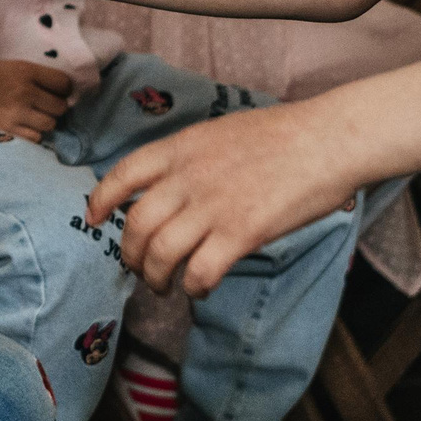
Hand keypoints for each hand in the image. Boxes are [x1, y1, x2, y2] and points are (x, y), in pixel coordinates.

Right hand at [0, 55, 74, 142]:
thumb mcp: (11, 67)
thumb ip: (35, 78)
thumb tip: (61, 93)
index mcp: (27, 71)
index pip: (64, 84)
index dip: (63, 90)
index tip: (55, 93)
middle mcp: (25, 91)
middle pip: (61, 107)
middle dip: (55, 108)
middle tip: (43, 108)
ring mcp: (16, 111)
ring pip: (51, 124)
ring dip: (45, 123)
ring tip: (33, 118)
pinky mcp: (7, 128)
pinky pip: (36, 138)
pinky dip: (33, 135)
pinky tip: (23, 128)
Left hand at [84, 100, 357, 295]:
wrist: (327, 139)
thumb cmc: (283, 135)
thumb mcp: (221, 132)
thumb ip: (193, 157)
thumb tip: (175, 185)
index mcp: (181, 147)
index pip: (123, 174)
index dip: (101, 200)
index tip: (93, 218)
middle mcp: (188, 177)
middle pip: (135, 224)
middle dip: (129, 254)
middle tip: (137, 268)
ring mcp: (212, 206)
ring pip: (160, 253)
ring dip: (155, 277)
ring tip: (164, 286)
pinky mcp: (241, 233)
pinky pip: (200, 272)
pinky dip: (193, 287)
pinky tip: (199, 288)